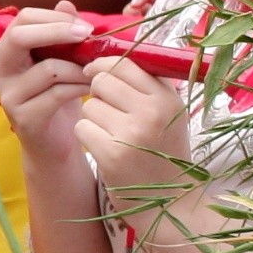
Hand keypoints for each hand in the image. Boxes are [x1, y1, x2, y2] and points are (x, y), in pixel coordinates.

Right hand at [0, 9, 100, 166]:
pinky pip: (57, 93)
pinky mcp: (24, 117)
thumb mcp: (61, 61)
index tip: (84, 25)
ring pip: (48, 68)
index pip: (22, 20)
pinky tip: (92, 88)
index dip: (54, 17)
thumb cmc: (58, 96)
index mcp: (5, 52)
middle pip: (19, 37)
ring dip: (80, 67)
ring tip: (98, 70)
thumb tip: (66, 3)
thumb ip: (61, 32)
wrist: (55, 143)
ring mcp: (8, 96)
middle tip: (88, 35)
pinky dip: (80, 87)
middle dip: (58, 31)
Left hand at [70, 54, 194, 199]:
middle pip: (102, 80)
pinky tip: (104, 148)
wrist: (170, 202)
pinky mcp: (112, 153)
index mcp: (167, 98)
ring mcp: (132, 133)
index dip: (104, 65)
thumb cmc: (164, 152)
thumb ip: (149, 84)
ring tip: (113, 134)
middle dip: (97, 92)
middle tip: (108, 110)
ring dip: (93, 118)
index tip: (95, 72)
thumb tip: (117, 49)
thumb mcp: (170, 114)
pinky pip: (82, 127)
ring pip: (89, 105)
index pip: (126, 62)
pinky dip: (87, 136)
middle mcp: (152, 112)